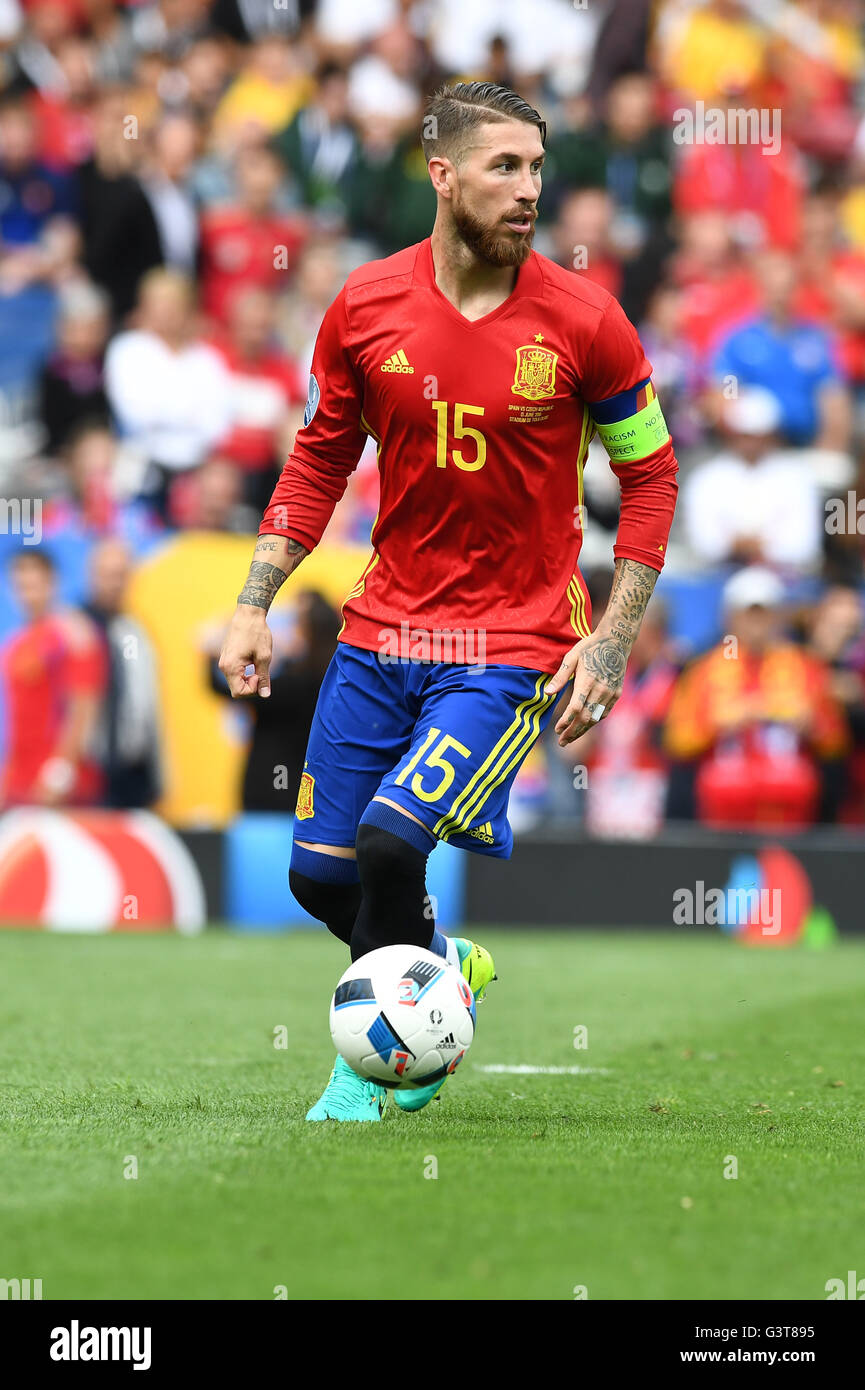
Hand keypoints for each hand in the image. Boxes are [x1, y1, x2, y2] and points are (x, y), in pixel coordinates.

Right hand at [218, 607, 272, 697]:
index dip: (253, 689)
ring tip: (257, 663)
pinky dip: (245, 672)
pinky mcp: (227, 657)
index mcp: (230, 667)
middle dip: (251, 685)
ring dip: (248, 678)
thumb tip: (265, 695)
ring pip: (236, 681)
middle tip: (261, 670)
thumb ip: (264, 677)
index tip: (259, 675)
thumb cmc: (257, 633)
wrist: (248, 614)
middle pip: (236, 689)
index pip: (239, 693)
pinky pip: (234, 673)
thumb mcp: (264, 657)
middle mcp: (223, 665)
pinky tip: (252, 660)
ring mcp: (223, 661)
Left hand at [545, 629, 627, 745]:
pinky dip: (594, 721)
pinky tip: (585, 726)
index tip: (557, 729)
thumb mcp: (571, 657)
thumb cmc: (589, 647)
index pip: (576, 708)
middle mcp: (600, 689)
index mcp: (587, 681)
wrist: (616, 641)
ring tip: (570, 738)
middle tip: (562, 742)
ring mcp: (610, 693)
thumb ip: (560, 677)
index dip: (566, 721)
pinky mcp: (617, 694)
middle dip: (573, 731)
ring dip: (583, 730)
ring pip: (596, 718)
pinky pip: (605, 712)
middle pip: (586, 717)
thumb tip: (548, 693)